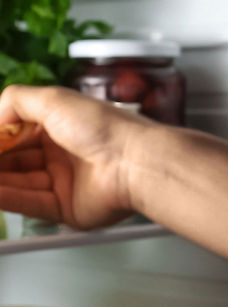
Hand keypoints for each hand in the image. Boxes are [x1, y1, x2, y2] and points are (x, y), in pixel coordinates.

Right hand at [0, 85, 153, 230]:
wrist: (136, 162)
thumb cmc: (105, 128)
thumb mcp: (54, 99)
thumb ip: (15, 101)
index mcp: (63, 125)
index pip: (16, 132)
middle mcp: (63, 152)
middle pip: (14, 159)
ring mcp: (64, 181)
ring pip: (17, 182)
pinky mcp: (66, 207)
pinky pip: (28, 202)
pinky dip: (5, 197)